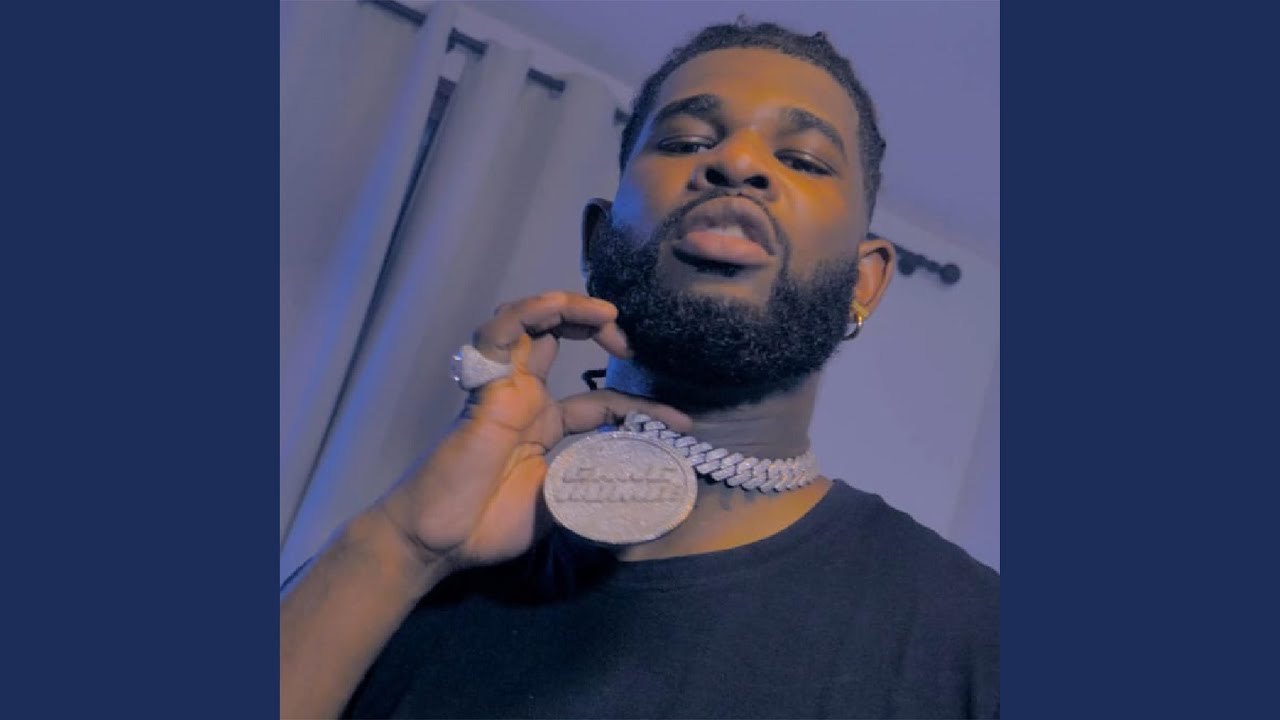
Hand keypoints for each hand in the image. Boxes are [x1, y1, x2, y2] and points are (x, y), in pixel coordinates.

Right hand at [375, 291, 689, 576]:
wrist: (436, 542)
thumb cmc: (486, 527)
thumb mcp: (562, 509)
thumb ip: (594, 493)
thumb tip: (644, 506)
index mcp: (542, 424)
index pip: (601, 400)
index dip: (643, 407)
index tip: (683, 423)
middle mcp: (524, 397)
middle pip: (558, 336)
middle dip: (599, 326)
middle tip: (632, 344)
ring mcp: (503, 388)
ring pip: (529, 321)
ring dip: (568, 308)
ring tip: (606, 314)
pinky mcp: (483, 388)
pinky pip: (498, 334)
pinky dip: (529, 312)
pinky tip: (558, 306)